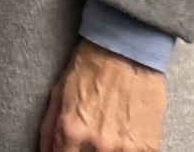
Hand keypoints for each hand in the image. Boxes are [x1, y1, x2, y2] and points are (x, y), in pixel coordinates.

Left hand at [39, 39, 165, 151]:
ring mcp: (125, 148)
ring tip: (105, 137)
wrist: (125, 52)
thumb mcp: (58, 93)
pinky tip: (122, 140)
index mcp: (71, 131)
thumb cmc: (90, 68)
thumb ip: (50, 127)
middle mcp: (98, 144)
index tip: (66, 150)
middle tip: (86, 143)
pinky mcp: (148, 147)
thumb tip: (45, 150)